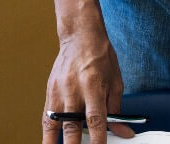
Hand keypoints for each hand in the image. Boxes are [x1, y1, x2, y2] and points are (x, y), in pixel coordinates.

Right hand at [41, 27, 134, 143]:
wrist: (80, 36)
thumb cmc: (100, 56)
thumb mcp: (116, 82)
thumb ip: (116, 109)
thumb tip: (122, 131)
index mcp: (93, 87)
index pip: (96, 120)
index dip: (98, 140)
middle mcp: (74, 90)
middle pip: (73, 126)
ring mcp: (59, 91)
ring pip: (56, 124)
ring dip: (58, 142)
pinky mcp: (50, 91)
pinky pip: (47, 117)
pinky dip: (48, 133)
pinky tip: (50, 142)